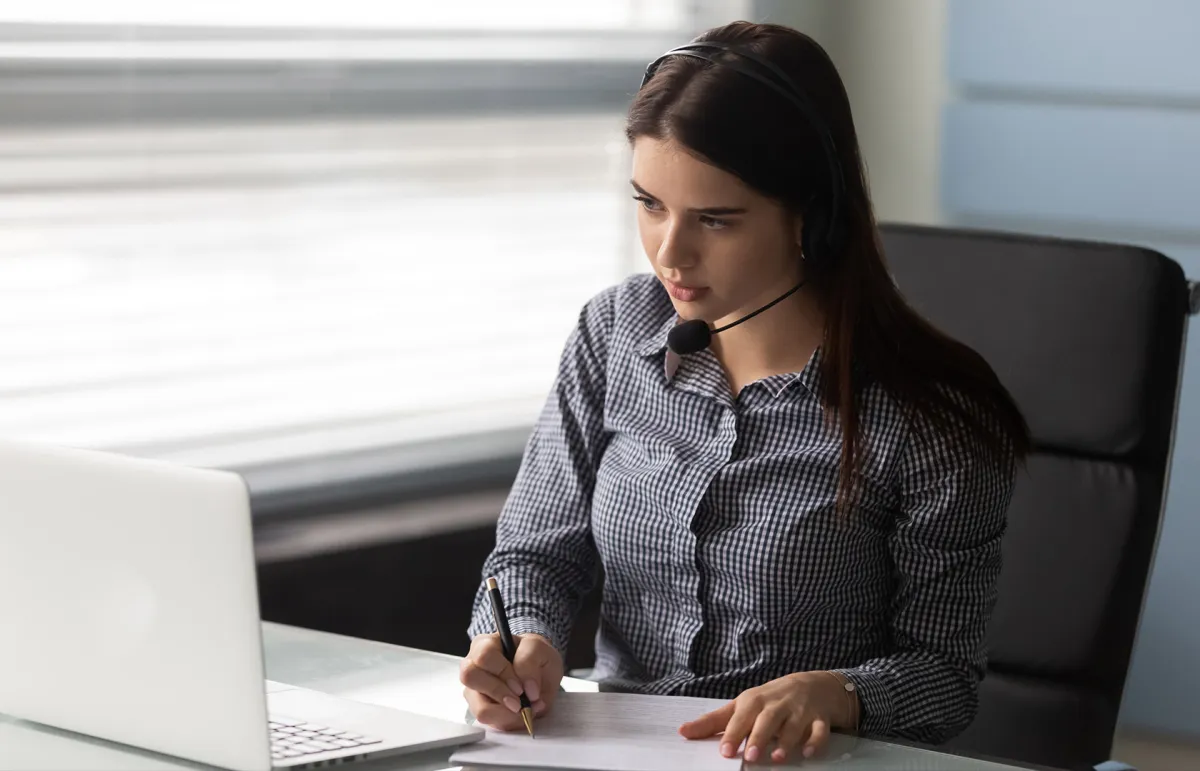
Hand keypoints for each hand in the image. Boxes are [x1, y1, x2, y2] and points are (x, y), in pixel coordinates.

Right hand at [460, 632, 563, 730]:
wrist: (538, 672)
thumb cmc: (534, 657)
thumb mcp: (538, 649)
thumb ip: (530, 662)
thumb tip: (527, 688)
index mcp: (485, 644)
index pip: (484, 656)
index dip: (502, 672)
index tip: (522, 687)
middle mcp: (472, 666)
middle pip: (470, 678)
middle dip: (499, 693)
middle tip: (520, 701)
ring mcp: (473, 690)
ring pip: (478, 706)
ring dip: (504, 712)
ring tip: (523, 709)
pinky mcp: (480, 709)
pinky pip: (487, 720)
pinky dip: (506, 721)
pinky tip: (519, 714)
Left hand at [678, 672, 853, 763]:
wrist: (814, 684)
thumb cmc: (770, 699)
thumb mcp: (742, 705)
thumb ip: (714, 721)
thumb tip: (684, 731)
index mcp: (754, 701)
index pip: (741, 717)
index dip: (733, 734)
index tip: (725, 751)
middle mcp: (776, 704)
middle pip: (766, 719)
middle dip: (758, 737)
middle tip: (749, 757)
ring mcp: (800, 710)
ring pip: (793, 725)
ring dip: (786, 741)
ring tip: (777, 758)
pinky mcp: (820, 718)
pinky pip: (820, 730)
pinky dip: (815, 740)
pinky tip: (808, 752)